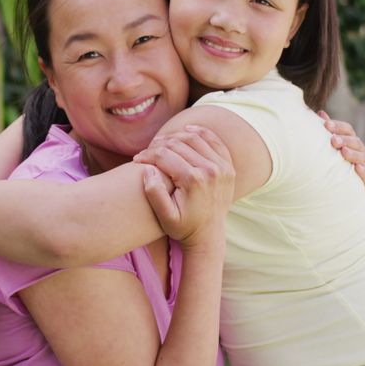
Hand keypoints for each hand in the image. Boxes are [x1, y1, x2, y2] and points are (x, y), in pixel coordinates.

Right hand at [133, 125, 233, 248]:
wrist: (209, 235)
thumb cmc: (184, 227)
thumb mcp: (165, 216)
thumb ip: (154, 193)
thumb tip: (147, 169)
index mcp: (193, 180)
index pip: (164, 156)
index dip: (147, 155)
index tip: (136, 159)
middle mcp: (210, 170)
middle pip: (178, 145)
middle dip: (158, 145)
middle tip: (146, 151)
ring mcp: (222, 167)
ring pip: (195, 139)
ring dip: (175, 137)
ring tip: (161, 142)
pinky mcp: (228, 167)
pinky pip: (215, 142)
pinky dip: (201, 132)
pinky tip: (187, 130)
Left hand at [319, 110, 364, 204]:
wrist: (356, 203)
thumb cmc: (343, 175)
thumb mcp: (336, 155)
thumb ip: (331, 134)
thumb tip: (320, 113)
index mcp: (354, 145)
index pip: (349, 131)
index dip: (338, 126)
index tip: (325, 124)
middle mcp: (364, 154)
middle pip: (356, 142)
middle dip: (344, 140)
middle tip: (332, 140)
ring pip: (363, 158)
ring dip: (353, 154)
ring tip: (343, 153)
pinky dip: (364, 172)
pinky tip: (357, 169)